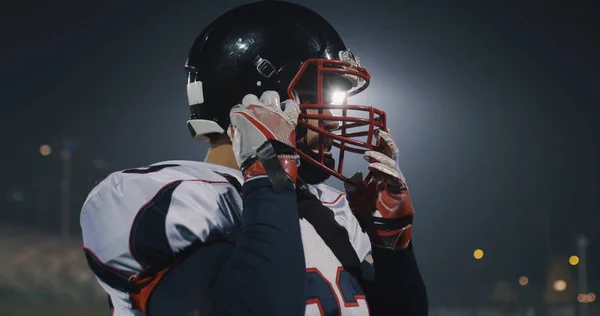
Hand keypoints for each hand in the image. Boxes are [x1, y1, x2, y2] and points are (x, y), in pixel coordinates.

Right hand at [228, 91, 299, 181]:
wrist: (267, 163)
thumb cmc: (249, 156)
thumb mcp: (236, 143)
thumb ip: (235, 131)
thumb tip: (235, 128)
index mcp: (241, 115)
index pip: (237, 108)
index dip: (240, 114)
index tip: (242, 119)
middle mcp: (257, 109)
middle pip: (252, 97)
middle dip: (253, 103)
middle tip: (256, 112)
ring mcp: (273, 111)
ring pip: (271, 95)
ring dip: (270, 101)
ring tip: (272, 108)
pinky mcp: (287, 117)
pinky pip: (291, 105)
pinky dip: (289, 106)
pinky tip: (287, 110)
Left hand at [345, 130, 413, 249]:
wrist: (382, 235)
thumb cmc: (371, 217)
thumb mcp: (356, 200)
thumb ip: (354, 188)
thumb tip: (354, 176)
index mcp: (382, 176)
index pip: (383, 155)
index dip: (381, 143)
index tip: (377, 130)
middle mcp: (392, 176)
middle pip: (392, 154)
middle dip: (386, 142)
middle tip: (379, 132)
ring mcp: (397, 183)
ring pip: (393, 163)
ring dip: (380, 157)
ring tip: (368, 155)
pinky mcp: (401, 191)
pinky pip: (394, 177)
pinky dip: (384, 171)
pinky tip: (374, 168)